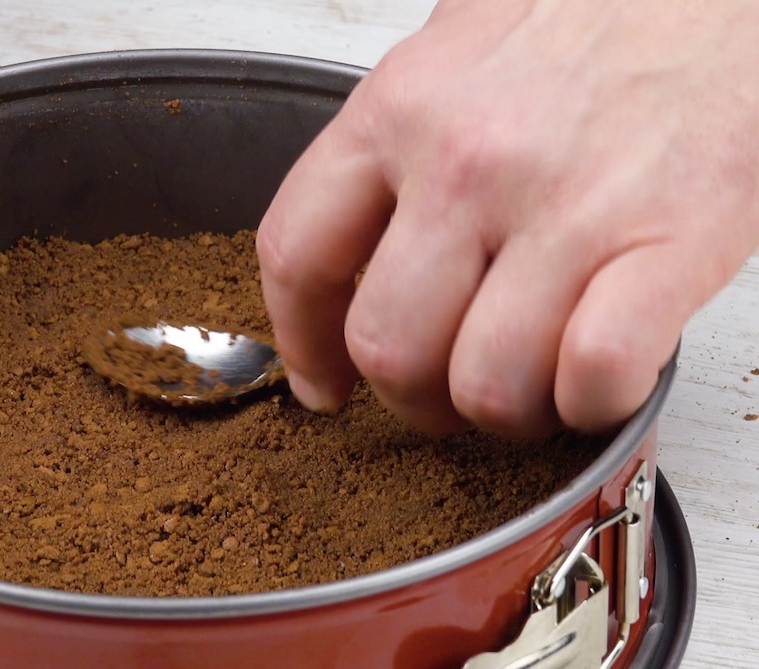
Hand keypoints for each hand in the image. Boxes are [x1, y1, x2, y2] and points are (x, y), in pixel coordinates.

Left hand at [258, 0, 758, 435]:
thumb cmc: (600, 15)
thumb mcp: (457, 55)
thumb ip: (395, 148)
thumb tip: (357, 247)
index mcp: (399, 110)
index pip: (297, 255)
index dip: (302, 342)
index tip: (321, 382)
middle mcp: (466, 161)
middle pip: (388, 348)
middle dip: (415, 399)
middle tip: (449, 392)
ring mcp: (565, 205)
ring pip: (486, 385)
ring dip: (508, 412)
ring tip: (536, 380)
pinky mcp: (668, 241)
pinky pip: (593, 377)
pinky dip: (594, 403)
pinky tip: (601, 375)